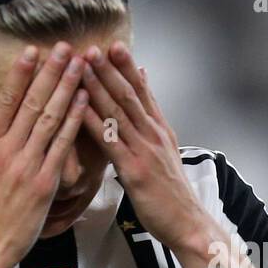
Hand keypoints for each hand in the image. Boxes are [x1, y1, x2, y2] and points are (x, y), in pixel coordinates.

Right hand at [0, 43, 88, 267]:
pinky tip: (86, 103)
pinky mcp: (45, 185)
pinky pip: (63, 147)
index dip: (21, 73)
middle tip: (65, 48)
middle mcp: (6, 151)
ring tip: (80, 66)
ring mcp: (27, 167)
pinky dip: (75, 123)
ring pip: (51, 120)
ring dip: (68, 89)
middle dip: (51, 72)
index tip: (32, 50)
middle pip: (33, 103)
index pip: (6, 101)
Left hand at [80, 41, 213, 251]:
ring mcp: (145, 151)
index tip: (112, 45)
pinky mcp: (135, 170)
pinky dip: (94, 122)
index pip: (143, 91)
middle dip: (110, 70)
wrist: (188, 222)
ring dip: (99, 88)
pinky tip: (79, 108)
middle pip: (129, 95)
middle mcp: (154, 135)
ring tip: (82, 67)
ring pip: (119, 113)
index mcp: (160, 130)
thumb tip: (145, 87)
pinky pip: (110, 142)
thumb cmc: (172, 191)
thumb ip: (153, 120)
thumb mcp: (167, 149)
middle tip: (92, 47)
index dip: (127, 67)